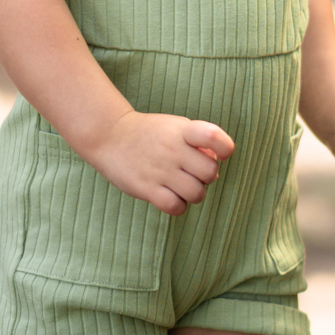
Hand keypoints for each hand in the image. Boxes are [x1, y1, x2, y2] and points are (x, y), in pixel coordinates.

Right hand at [81, 112, 235, 214]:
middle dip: (207, 176)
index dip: (225, 148)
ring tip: (182, 186)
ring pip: (197, 193)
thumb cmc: (149, 134)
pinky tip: (171, 197)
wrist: (109, 136)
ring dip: (194, 194)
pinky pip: (176, 207)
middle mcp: (173, 149)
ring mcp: (160, 169)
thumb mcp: (175, 127)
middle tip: (193, 173)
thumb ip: (199, 144)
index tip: (221, 153)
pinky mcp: (147, 188)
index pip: (214, 137)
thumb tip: (217, 168)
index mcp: (183, 130)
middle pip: (210, 172)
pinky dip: (178, 206)